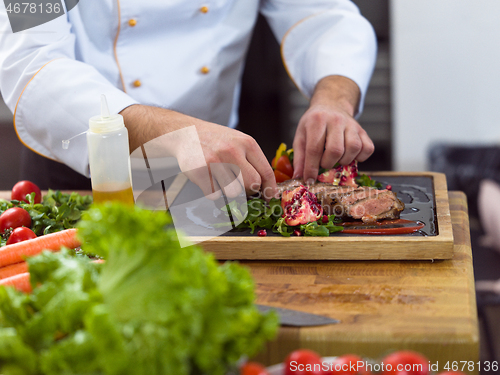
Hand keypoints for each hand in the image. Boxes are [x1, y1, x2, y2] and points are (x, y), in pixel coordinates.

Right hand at [120, 105, 276, 198]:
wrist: (185, 132)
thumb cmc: (215, 140)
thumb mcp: (238, 142)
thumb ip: (252, 161)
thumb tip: (266, 187)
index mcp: (247, 143)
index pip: (265, 171)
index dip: (269, 188)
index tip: (269, 198)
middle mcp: (233, 151)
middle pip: (251, 185)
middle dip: (248, 191)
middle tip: (240, 188)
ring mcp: (216, 161)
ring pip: (233, 193)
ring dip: (229, 193)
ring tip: (222, 182)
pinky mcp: (200, 171)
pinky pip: (214, 195)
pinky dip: (213, 193)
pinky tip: (209, 181)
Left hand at [292, 75, 374, 182]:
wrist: (331, 105)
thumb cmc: (313, 124)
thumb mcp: (301, 136)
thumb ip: (299, 157)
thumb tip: (298, 177)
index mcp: (317, 121)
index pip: (314, 149)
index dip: (311, 168)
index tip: (309, 180)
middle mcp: (336, 120)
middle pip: (335, 150)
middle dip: (328, 164)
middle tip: (324, 164)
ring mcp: (352, 124)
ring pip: (354, 148)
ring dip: (344, 160)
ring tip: (337, 159)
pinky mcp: (363, 130)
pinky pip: (367, 148)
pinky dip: (360, 157)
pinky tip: (350, 156)